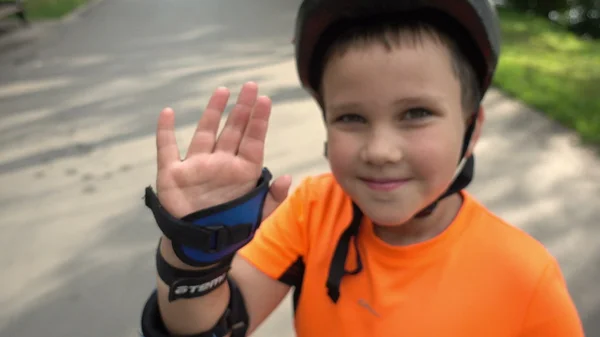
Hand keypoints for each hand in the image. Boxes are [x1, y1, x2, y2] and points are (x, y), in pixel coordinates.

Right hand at [154, 82, 291, 220]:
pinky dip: (165, 132)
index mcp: (241, 171)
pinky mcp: (172, 174)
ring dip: (212, 112)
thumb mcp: (257, 216)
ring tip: (223, 90)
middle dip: (242, 109)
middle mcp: (220, 163)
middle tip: (250, 86)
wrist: (200, 246)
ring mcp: (196, 166)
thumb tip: (287, 177)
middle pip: (232, 130)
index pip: (252, 140)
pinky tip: (168, 113)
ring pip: (205, 132)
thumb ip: (273, 198)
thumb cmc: (231, 228)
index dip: (258, 120)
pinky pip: (167, 149)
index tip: (265, 99)